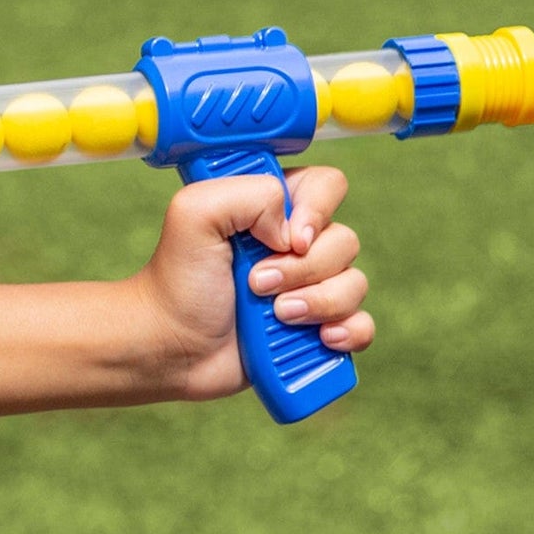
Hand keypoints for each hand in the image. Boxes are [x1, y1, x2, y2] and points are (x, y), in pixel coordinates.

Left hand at [131, 166, 374, 402]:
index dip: (317, 210)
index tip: (289, 238)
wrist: (171, 348)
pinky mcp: (316, 327)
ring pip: (355, 284)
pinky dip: (348, 332)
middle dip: (303, 269)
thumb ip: (247, 194)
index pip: (327, 186)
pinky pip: (362, 325)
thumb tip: (291, 229)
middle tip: (256, 284)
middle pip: (344, 241)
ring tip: (277, 316)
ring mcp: (308, 287)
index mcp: (271, 208)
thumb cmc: (178, 280)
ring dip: (319, 303)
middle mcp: (295, 244)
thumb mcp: (193, 214)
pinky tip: (321, 338)